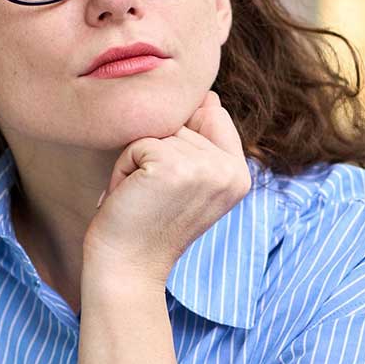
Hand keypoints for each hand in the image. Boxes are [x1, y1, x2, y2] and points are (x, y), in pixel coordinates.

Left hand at [85, 89, 250, 287]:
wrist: (127, 267)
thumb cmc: (149, 222)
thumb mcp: (189, 180)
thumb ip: (204, 139)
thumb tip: (209, 95)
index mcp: (241, 173)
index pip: (212, 114)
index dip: (180, 142)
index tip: (173, 188)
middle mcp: (231, 170)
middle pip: (181, 121)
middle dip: (155, 152)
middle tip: (154, 195)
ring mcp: (204, 169)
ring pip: (157, 130)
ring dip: (137, 161)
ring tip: (143, 198)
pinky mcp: (172, 167)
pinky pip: (137, 143)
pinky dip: (123, 168)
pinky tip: (132, 197)